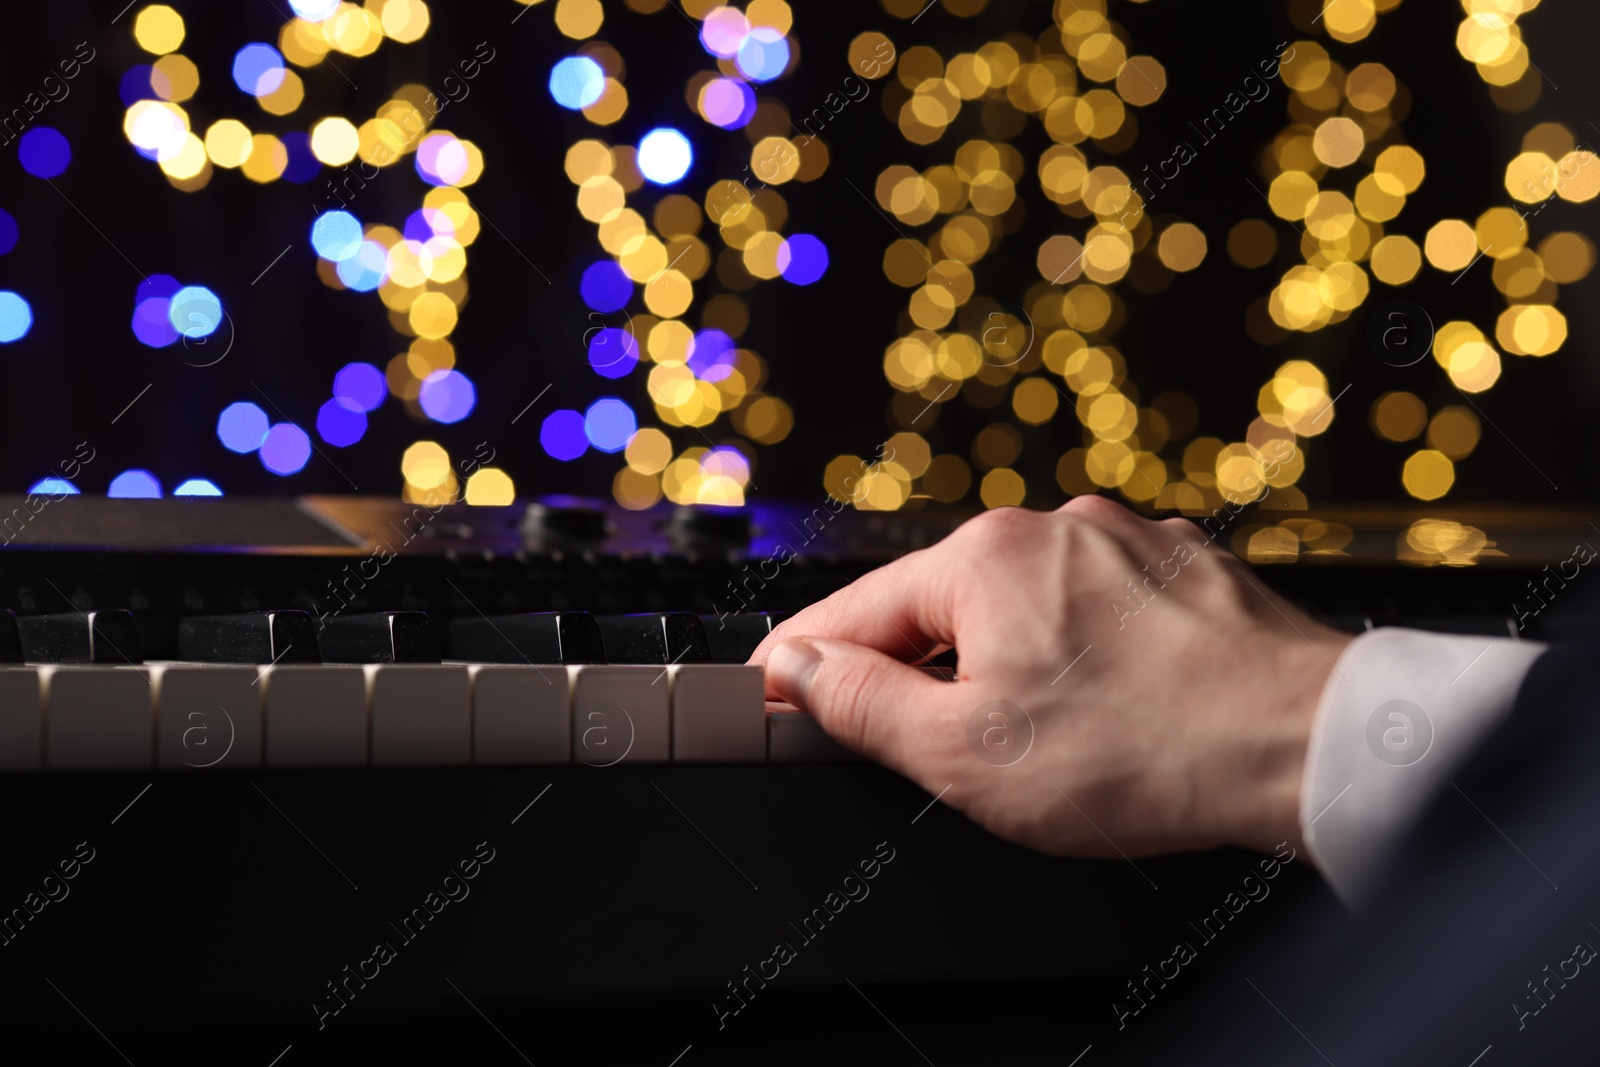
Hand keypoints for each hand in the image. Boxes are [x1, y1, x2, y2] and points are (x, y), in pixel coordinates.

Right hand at [749, 496, 1352, 857]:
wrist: (1308, 747)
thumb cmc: (1145, 753)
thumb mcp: (967, 754)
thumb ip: (863, 704)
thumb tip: (799, 671)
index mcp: (985, 559)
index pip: (855, 612)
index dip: (803, 661)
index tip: (769, 690)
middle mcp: (1054, 530)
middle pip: (940, 603)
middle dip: (914, 669)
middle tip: (905, 741)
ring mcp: (1125, 545)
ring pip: (1022, 605)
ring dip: (1000, 661)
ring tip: (1027, 739)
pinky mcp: (1181, 574)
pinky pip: (1093, 608)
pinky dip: (1074, 652)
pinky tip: (1098, 707)